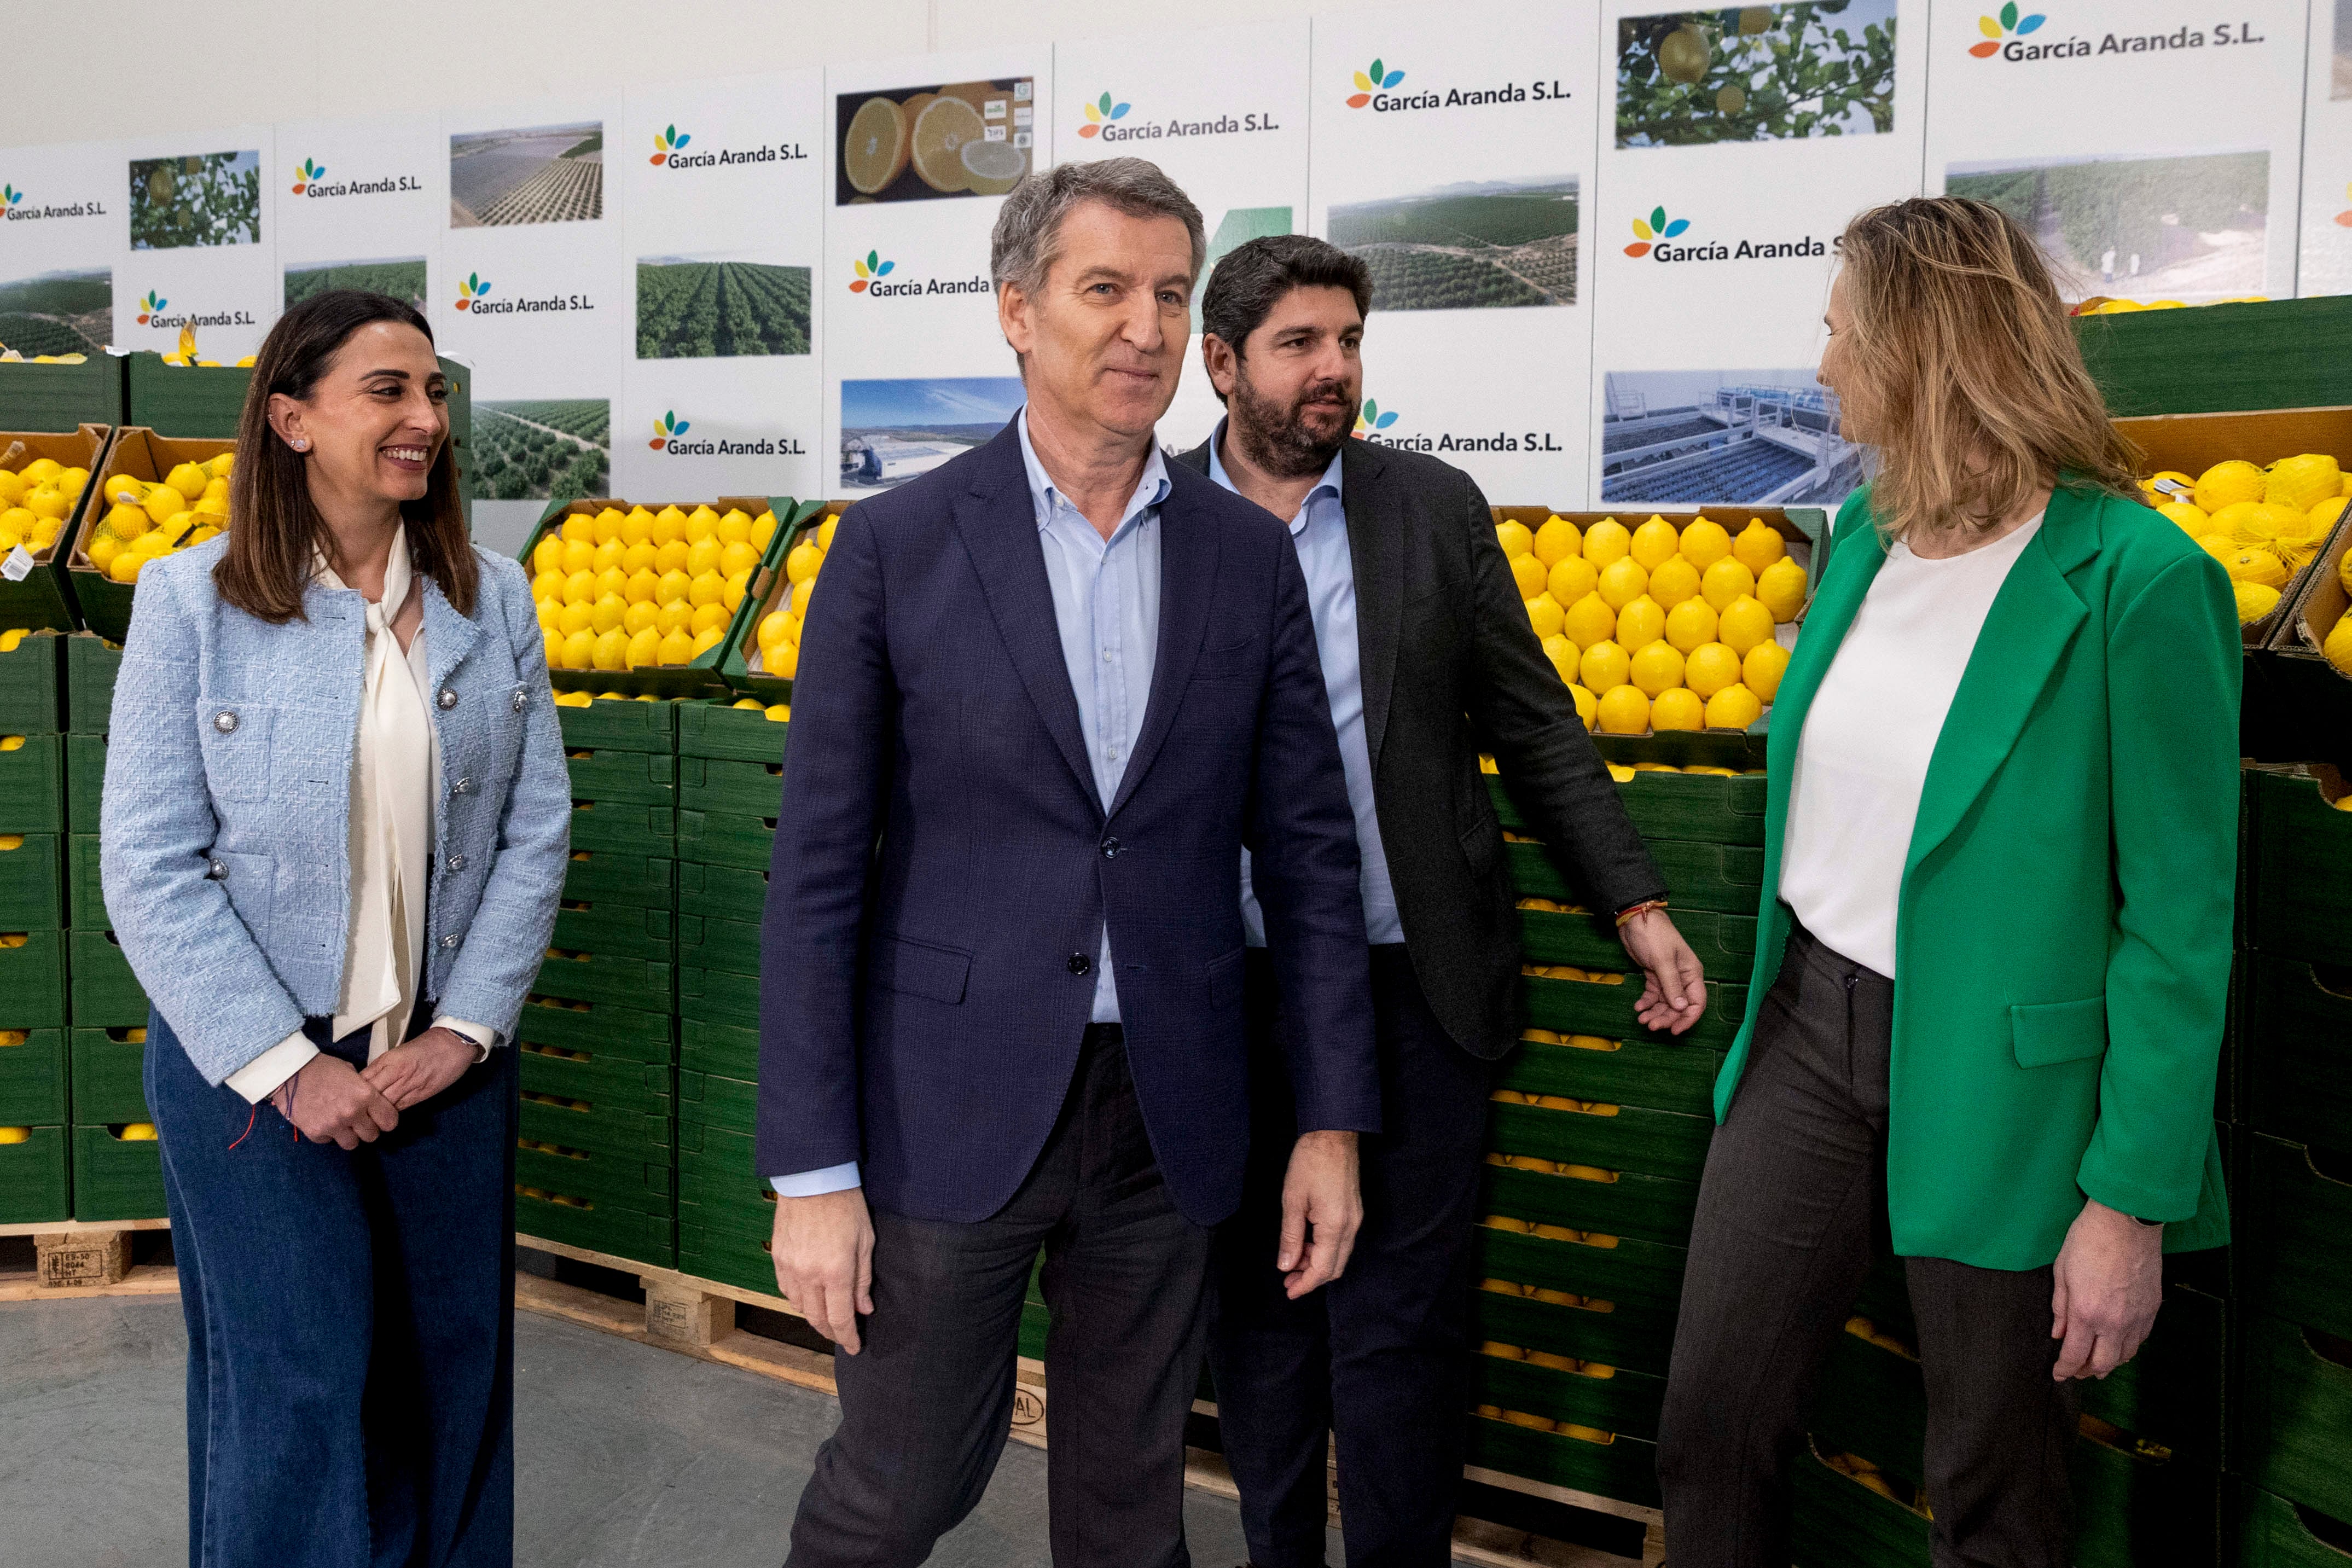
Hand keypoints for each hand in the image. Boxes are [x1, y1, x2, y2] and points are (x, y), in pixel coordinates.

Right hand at [269, 1052, 399, 1148]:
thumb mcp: (352, 1073)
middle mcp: (352, 1113)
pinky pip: (329, 1141)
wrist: (291, 1072)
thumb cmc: (323, 1068)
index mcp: (365, 1095)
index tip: (380, 1119)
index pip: (389, 1121)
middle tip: (359, 1122)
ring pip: (352, 1144)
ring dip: (349, 1135)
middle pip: (372, 1136)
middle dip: (367, 1129)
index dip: (386, 1121)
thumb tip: (373, 1102)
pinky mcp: (316, 1132)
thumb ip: (364, 1090)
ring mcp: (333, 1125)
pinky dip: (327, 1134)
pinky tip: (322, 1120)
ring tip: (341, 1124)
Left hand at [361, 1028, 478, 1110]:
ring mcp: (409, 1085)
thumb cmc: (429, 1045)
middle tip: (355, 1112)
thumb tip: (369, 1082)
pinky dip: (390, 1114)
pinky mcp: (421, 1095)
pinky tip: (386, 1116)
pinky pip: (399, 1109)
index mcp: (388, 1059)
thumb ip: (383, 1067)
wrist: (454, 1042)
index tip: (349, 1097)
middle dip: (360, 1105)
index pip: (362, 1080)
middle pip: (369, 1095)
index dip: (353, 1091)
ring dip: (375, 1113)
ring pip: (383, 1105)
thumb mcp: (400, 1051)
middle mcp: (396, 1073)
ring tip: (368, 1118)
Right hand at [771, 1187, 875, 1353]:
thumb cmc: (845, 1205)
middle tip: (842, 1337)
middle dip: (831, 1333)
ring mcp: (790, 1267)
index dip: (847, 1337)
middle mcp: (809, 1275)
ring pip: (800, 1307)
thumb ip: (863, 1279)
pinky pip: (786, 1290)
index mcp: (835, 1272)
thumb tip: (864, 1309)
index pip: (840, 1318)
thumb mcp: (866, 1240)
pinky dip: (798, 1300)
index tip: (855, 1347)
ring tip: (828, 1318)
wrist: (812, 1178)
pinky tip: (809, 1299)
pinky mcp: (778, 1258)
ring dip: (814, 1317)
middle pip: (817, 1319)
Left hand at [1279, 1130, 1361, 1299]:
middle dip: (1312, 1278)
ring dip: (1317, 1263)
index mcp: (1335, 1225)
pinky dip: (1324, 1249)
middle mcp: (1351, 1226)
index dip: (1306, 1284)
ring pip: (1339, 1255)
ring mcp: (1356, 1218)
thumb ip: (1291, 1237)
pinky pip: (1342, 1241)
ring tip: (1293, 1261)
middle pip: (1335, 1267)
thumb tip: (1286, 1265)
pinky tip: (1307, 1244)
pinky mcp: (1354, 1211)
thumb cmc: (1310, 1162)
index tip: (1289, 1291)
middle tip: (1288, 1280)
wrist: (1334, 1134)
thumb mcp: (1292, 1200)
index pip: (1323, 1269)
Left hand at [1621, 908, 1706, 1035]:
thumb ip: (1672, 985)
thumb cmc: (1654, 935)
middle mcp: (1682, 978)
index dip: (1687, 1019)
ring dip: (1654, 1013)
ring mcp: (1668, 978)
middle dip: (1666, 1018)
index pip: (1696, 1003)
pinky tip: (1638, 1007)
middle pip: (1678, 1006)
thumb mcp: (1663, 960)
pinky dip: (1646, 1003)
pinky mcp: (1654, 976)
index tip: (1674, 1030)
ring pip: (1665, 1003)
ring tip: (1642, 1019)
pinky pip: (1653, 995)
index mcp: (1692, 973)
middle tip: (1651, 1025)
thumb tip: (1681, 1008)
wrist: (1634, 920)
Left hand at [2050, 1197, 2163, 1378]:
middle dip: (2087, 1372)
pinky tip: (2118, 1343)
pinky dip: (2128, 1347)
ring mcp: (2137, 1317)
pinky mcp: (2153, 1308)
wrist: (2127, 1222)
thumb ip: (2060, 1307)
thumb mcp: (2062, 1272)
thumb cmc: (2088, 1240)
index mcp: (2086, 1313)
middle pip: (2104, 1364)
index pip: (2075, 1355)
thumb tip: (2058, 1333)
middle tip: (2076, 1371)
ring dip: (2110, 1362)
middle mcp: (2114, 1322)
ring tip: (2097, 1361)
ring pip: (2126, 1355)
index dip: (2065, 1370)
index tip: (2058, 1375)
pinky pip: (2141, 1339)